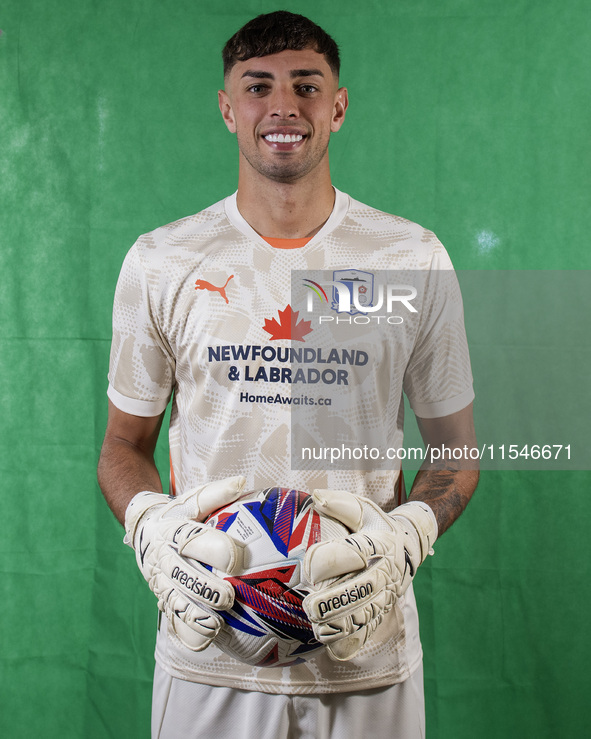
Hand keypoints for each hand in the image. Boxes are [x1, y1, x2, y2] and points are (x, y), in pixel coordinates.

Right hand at [124, 476, 246, 650]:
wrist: (143, 529)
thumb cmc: (177, 514)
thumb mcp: (191, 501)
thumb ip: (215, 494)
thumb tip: (241, 482)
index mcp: (171, 531)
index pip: (191, 539)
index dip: (214, 548)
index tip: (236, 559)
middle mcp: (163, 557)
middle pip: (182, 575)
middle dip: (206, 588)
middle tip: (229, 597)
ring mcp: (160, 580)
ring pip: (175, 601)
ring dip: (196, 615)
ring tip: (217, 624)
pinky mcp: (161, 598)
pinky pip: (172, 618)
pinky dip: (187, 630)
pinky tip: (205, 639)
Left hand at [302, 489, 437, 660]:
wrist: (410, 545)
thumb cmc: (377, 526)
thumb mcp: (363, 510)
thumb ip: (339, 503)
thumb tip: (316, 495)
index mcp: (376, 544)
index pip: (349, 555)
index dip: (323, 562)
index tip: (307, 566)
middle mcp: (382, 572)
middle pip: (355, 593)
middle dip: (326, 602)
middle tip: (308, 603)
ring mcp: (383, 595)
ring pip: (360, 618)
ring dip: (334, 625)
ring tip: (315, 622)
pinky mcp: (381, 612)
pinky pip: (365, 634)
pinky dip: (346, 643)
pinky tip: (330, 642)